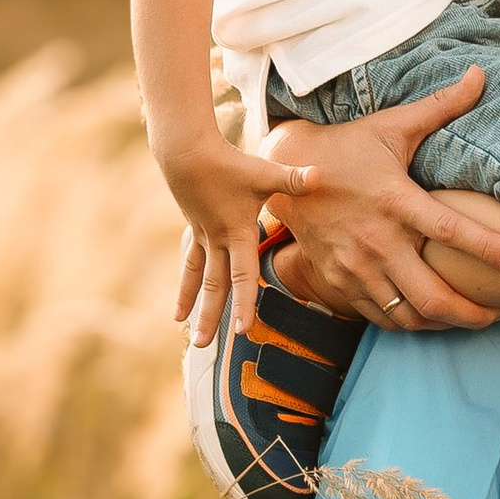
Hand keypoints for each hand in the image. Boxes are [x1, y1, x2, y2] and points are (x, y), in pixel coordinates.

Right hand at [159, 125, 320, 343]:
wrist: (187, 152)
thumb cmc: (230, 163)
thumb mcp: (263, 171)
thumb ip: (292, 179)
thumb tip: (319, 176)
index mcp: (236, 232)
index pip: (242, 274)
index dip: (244, 302)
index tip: (242, 330)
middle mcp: (217, 241)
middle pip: (215, 285)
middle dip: (212, 315)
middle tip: (205, 346)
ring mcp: (203, 238)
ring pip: (198, 279)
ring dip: (193, 306)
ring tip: (186, 332)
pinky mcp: (196, 232)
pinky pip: (191, 265)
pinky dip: (186, 287)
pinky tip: (180, 308)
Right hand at [265, 77, 499, 331]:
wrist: (285, 172)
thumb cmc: (348, 147)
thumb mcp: (392, 125)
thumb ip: (440, 106)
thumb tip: (480, 75)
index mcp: (395, 200)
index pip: (449, 230)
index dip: (487, 249)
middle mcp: (376, 240)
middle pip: (432, 295)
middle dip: (473, 313)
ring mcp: (356, 266)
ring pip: (408, 315)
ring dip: (446, 324)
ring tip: (475, 319)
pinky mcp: (340, 280)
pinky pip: (381, 317)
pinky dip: (411, 324)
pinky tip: (434, 317)